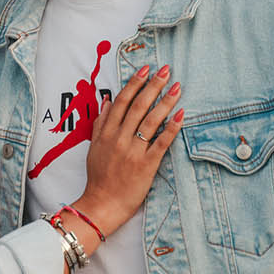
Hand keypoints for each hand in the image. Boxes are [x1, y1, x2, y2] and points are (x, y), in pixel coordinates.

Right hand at [77, 66, 183, 238]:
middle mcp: (120, 138)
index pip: (122, 101)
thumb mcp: (93, 147)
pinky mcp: (146, 165)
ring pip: (150, 121)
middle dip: (153, 85)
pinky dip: (171, 128)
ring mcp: (133, 151)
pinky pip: (161, 143)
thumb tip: (107, 100)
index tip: (146, 69)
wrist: (102, 204)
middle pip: (139, 106)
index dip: (135, 83)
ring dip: (165, 102)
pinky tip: (180, 115)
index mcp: (107, 133)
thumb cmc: (98, 177)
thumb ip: (100, 123)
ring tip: (177, 87)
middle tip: (166, 70)